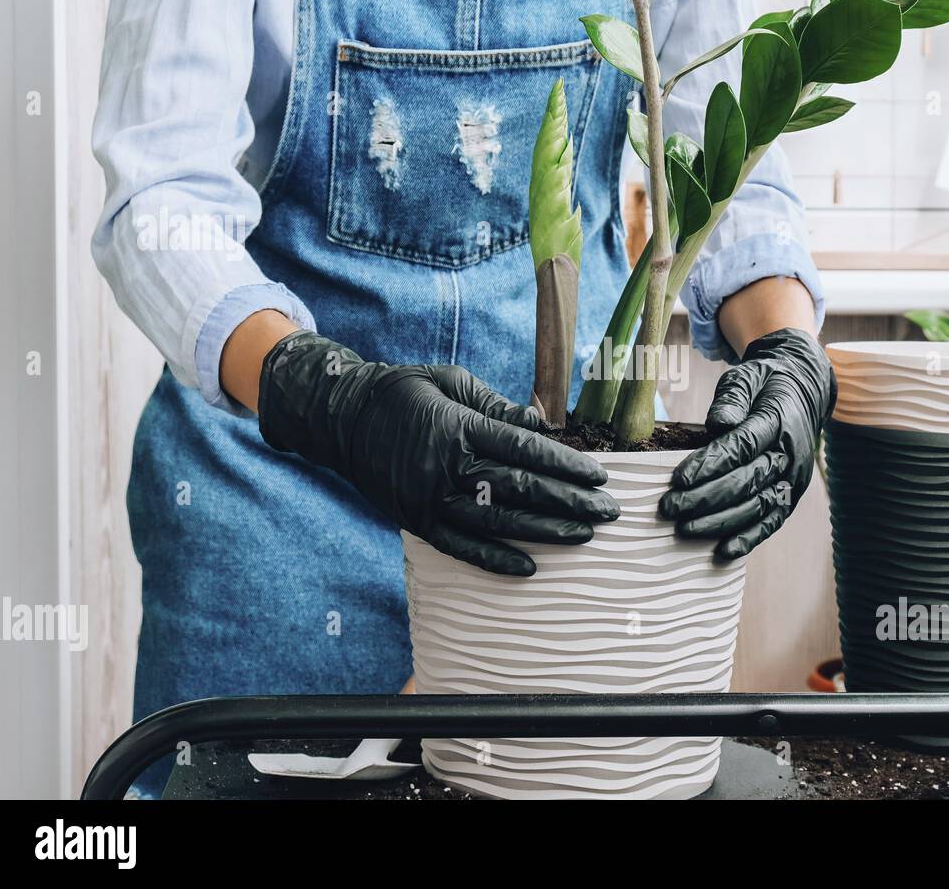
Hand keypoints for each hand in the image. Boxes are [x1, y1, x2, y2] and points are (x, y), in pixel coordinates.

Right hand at [258, 331, 619, 576]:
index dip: (565, 465)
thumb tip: (543, 426)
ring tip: (583, 535)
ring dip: (545, 531)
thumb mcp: (450, 382)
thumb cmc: (404, 392)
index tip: (599, 476)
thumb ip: (497, 405)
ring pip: (497, 521)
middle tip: (607, 511)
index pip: (525, 450)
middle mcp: (446, 466)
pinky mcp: (415, 521)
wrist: (341, 418)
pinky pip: (460, 546)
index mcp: (460, 426)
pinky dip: (495, 559)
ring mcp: (429, 498)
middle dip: (569, 501)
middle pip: (520, 488)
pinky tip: (530, 567)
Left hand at [659, 328, 834, 559]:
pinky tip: (723, 550)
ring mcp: (794, 477)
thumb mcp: (747, 376)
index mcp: (777, 420)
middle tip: (669, 508)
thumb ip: (732, 398)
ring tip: (685, 529)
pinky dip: (750, 538)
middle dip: (705, 498)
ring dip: (720, 522)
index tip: (677, 480)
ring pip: (757, 506)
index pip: (741, 447)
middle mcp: (789, 453)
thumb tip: (717, 424)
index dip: (709, 465)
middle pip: (746, 481)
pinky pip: (773, 520)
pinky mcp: (793, 493)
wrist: (805, 392)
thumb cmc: (764, 384)